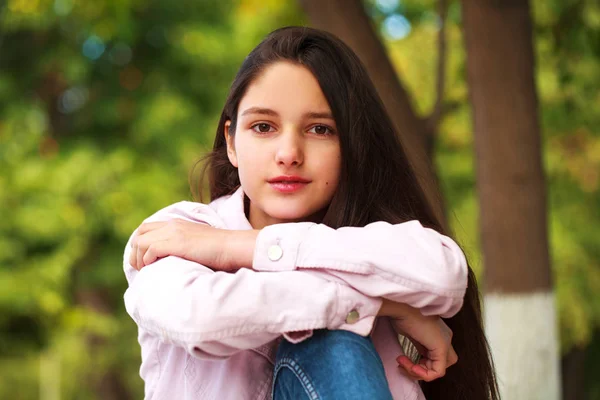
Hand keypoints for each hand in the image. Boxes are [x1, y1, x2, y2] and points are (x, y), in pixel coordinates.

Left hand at [129, 219, 256, 271]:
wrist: (232, 247)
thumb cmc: (220, 251)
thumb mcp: (197, 244)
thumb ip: (184, 246)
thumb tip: (174, 260)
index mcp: (178, 224)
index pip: (147, 227)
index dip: (139, 243)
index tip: (142, 260)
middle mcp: (173, 225)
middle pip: (140, 232)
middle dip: (134, 250)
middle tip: (139, 267)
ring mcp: (174, 232)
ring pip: (141, 241)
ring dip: (138, 258)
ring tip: (144, 271)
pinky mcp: (176, 243)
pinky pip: (150, 249)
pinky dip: (147, 260)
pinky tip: (153, 268)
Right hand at [379, 299, 456, 381]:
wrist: (400, 305)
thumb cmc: (401, 314)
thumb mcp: (410, 332)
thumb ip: (418, 344)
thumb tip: (414, 358)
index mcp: (439, 333)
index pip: (436, 357)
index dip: (420, 364)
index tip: (402, 359)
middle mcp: (446, 337)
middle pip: (441, 364)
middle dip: (423, 370)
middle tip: (405, 366)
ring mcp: (445, 342)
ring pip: (439, 370)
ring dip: (419, 373)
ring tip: (402, 363)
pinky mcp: (441, 346)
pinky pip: (437, 371)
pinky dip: (422, 373)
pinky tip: (409, 366)